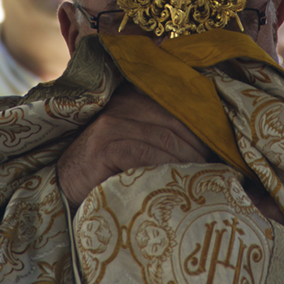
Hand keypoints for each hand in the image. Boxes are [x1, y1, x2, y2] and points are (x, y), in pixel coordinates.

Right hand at [57, 85, 210, 210]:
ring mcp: (111, 124)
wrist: (66, 186)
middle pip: (174, 122)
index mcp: (133, 97)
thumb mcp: (134, 142)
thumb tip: (207, 144)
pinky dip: (164, 169)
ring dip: (186, 161)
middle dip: (197, 147)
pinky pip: (145, 155)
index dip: (199, 128)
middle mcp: (122, 104)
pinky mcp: (105, 146)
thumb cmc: (109, 167)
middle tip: (212, 168)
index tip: (216, 148)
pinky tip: (173, 182)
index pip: (175, 106)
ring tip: (198, 178)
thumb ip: (159, 132)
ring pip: (163, 139)